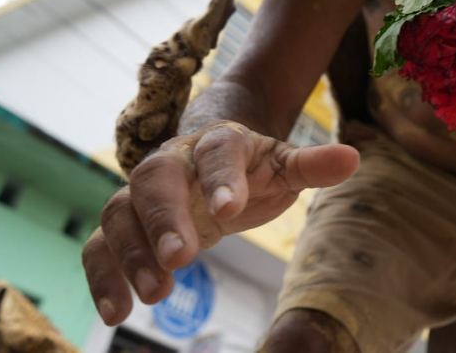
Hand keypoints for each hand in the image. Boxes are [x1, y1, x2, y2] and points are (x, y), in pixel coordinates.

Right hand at [82, 121, 358, 324]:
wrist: (212, 158)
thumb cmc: (253, 166)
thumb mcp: (285, 165)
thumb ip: (312, 165)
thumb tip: (353, 158)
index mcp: (219, 142)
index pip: (218, 151)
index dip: (222, 176)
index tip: (231, 208)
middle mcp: (173, 162)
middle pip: (155, 178)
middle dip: (165, 218)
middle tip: (182, 258)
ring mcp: (143, 193)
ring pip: (121, 213)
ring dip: (132, 253)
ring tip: (156, 293)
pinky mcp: (127, 224)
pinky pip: (101, 244)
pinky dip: (103, 275)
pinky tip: (116, 312)